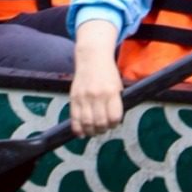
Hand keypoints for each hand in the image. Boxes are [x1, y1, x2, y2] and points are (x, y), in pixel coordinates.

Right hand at [70, 20, 124, 136]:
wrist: (92, 58)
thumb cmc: (107, 72)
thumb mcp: (117, 85)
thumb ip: (116, 102)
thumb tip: (114, 120)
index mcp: (111, 92)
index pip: (114, 117)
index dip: (115, 124)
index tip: (114, 123)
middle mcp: (97, 95)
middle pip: (100, 122)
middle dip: (103, 129)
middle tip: (104, 129)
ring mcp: (84, 97)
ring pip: (87, 123)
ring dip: (91, 131)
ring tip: (93, 131)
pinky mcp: (74, 98)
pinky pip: (74, 118)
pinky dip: (77, 129)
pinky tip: (81, 133)